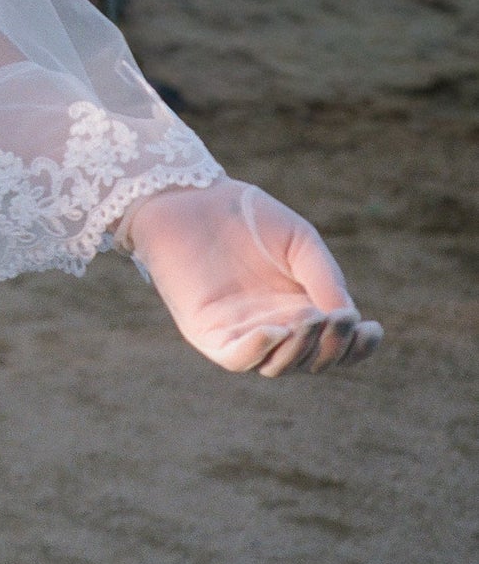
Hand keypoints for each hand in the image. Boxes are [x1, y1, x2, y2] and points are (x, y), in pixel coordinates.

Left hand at [119, 178, 381, 375]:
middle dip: (333, 348)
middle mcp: (275, 327)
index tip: (371, 329)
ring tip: (309, 319)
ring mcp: (242, 332)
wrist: (193, 197)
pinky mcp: (208, 332)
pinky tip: (274, 330)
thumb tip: (348, 320)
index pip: (336, 347)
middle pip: (313, 361)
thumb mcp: (300, 243)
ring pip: (278, 366)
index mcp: (301, 309)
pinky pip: (236, 358)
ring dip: (301, 350)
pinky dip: (258, 352)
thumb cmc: (247, 217)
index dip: (358, 348)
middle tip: (336, 318)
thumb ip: (325, 279)